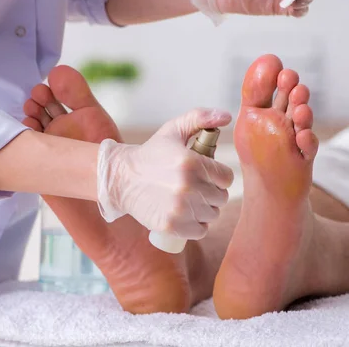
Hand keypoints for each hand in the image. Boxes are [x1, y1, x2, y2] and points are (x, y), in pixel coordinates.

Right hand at [96, 108, 233, 239]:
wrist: (122, 178)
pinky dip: (196, 225)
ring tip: (189, 200)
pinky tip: (186, 214)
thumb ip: (200, 118)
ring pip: (212, 215)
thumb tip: (226, 116)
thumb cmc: (151, 154)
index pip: (226, 177)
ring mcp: (179, 208)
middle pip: (220, 197)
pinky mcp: (171, 225)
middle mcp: (187, 186)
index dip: (218, 176)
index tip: (206, 175)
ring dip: (204, 209)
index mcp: (192, 162)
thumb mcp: (173, 130)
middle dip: (211, 192)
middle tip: (196, 187)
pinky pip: (200, 231)